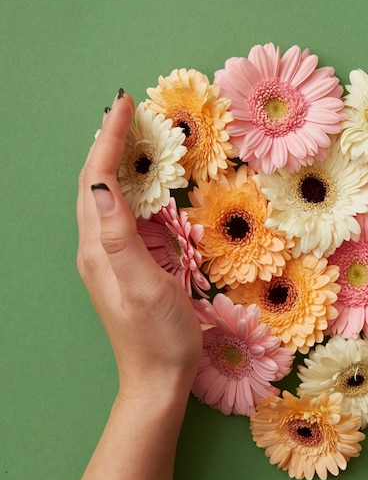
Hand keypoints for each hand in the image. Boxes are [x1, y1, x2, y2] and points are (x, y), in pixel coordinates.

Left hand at [76, 92, 201, 400]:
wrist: (159, 375)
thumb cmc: (158, 334)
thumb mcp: (141, 284)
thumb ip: (118, 236)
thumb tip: (102, 184)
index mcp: (98, 246)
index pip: (98, 179)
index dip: (109, 139)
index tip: (124, 104)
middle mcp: (98, 245)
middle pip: (96, 181)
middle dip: (109, 141)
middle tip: (128, 111)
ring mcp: (111, 254)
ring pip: (109, 194)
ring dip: (119, 160)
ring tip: (135, 134)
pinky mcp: (128, 261)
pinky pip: (126, 212)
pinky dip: (135, 186)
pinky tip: (147, 181)